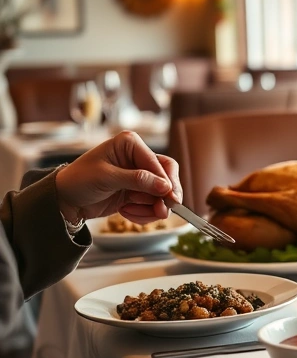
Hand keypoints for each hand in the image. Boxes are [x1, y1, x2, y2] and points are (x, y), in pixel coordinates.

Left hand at [55, 131, 182, 224]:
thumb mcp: (106, 178)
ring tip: (130, 212)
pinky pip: (153, 204)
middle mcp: (137, 158)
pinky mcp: (138, 192)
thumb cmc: (78, 180)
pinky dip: (144, 213)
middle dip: (164, 196)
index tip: (169, 198)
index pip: (159, 163)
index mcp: (130, 144)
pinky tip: (127, 212)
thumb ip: (137, 180)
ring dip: (151, 207)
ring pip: (162, 194)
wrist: (65, 199)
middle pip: (167, 176)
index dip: (166, 181)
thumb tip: (165, 187)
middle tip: (163, 211)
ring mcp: (139, 176)